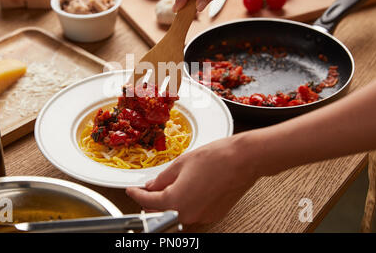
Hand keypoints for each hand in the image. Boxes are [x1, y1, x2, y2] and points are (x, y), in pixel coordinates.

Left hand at [126, 135, 257, 223]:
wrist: (244, 160)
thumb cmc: (216, 158)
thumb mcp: (181, 164)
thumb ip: (162, 178)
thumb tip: (152, 185)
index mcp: (175, 201)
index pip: (147, 202)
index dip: (136, 195)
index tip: (131, 190)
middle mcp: (188, 214)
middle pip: (161, 211)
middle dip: (151, 201)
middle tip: (146, 189)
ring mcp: (202, 217)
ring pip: (177, 212)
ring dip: (168, 202)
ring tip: (166, 187)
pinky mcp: (213, 215)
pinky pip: (192, 212)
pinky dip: (184, 203)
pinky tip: (186, 190)